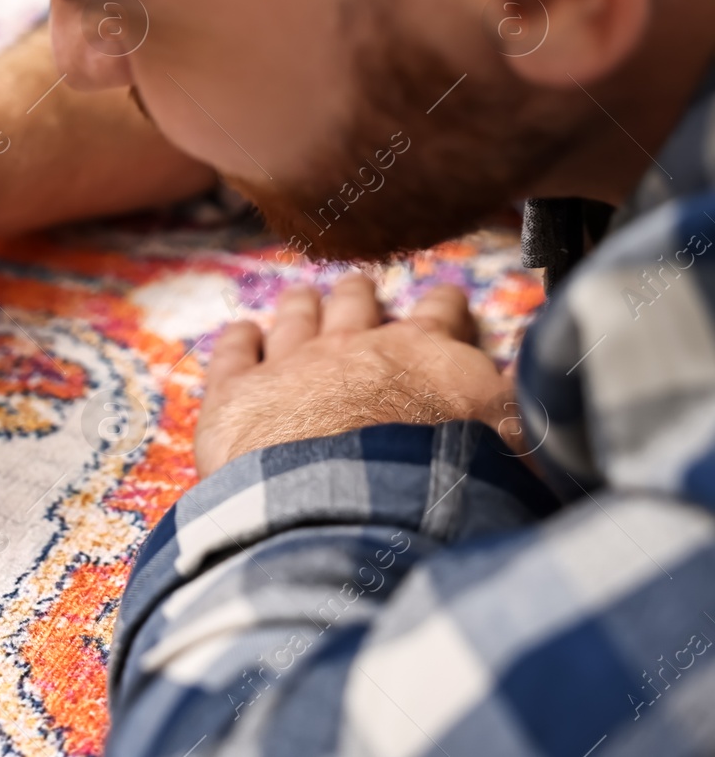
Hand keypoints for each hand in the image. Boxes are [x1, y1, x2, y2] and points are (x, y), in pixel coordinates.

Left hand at [195, 273, 520, 478]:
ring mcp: (291, 364)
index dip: (445, 308)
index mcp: (428, 356)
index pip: (441, 319)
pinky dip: (237, 340)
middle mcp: (357, 347)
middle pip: (356, 305)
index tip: (447, 297)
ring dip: (301, 306)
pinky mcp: (237, 395)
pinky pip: (234, 353)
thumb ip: (527, 421)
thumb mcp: (515, 448)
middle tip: (359, 286)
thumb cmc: (443, 484)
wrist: (359, 504)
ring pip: (295, 318)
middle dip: (360, 295)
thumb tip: (556, 411)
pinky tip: (239, 332)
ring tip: (302, 296)